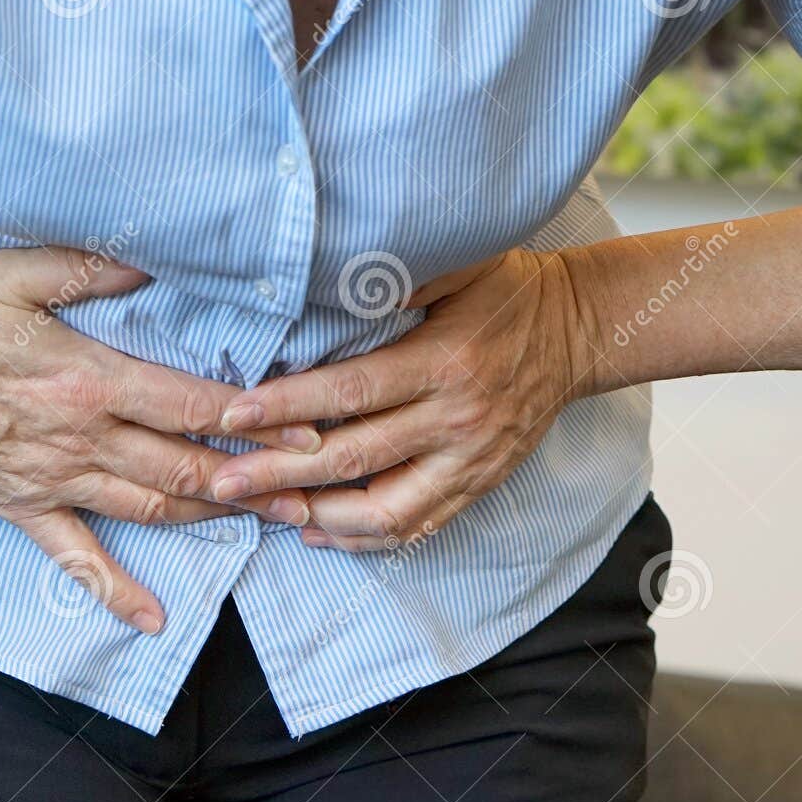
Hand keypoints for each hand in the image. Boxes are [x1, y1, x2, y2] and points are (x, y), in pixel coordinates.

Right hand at [0, 246, 318, 631]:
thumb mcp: (19, 272)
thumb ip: (94, 269)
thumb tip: (157, 267)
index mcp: (91, 378)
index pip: (192, 405)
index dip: (255, 422)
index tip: (307, 431)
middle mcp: (84, 437)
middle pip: (187, 466)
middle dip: (257, 482)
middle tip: (312, 492)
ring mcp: (56, 480)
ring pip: (152, 508)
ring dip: (215, 519)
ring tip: (270, 528)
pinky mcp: (25, 508)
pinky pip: (77, 558)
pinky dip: (116, 591)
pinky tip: (155, 618)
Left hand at [207, 248, 597, 549]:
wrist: (577, 332)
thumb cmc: (506, 292)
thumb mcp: (460, 265)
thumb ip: (397, 275)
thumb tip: (323, 274)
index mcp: (445, 362)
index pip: (352, 392)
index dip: (289, 407)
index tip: (234, 414)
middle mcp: (458, 419)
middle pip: (355, 458)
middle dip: (281, 473)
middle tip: (223, 480)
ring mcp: (470, 461)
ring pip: (385, 510)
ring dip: (318, 515)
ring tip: (265, 511)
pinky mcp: (478, 484)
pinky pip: (416, 527)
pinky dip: (363, 537)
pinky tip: (317, 530)